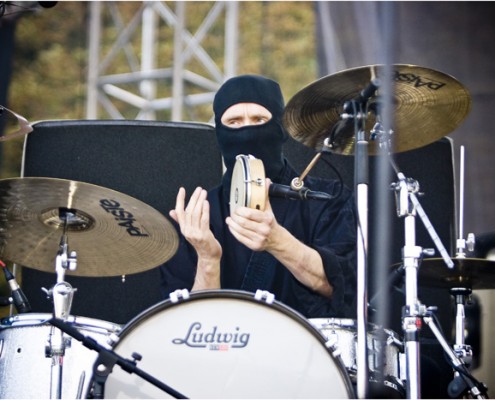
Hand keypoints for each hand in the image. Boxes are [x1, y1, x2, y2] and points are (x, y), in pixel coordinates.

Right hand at [170, 187, 221, 261]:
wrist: (208, 257)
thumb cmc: (202, 243)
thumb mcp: (190, 231)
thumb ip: (182, 221)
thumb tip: (171, 211)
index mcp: (183, 228)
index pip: (179, 211)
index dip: (180, 200)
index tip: (182, 190)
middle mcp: (187, 230)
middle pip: (188, 211)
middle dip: (193, 198)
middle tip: (199, 189)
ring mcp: (195, 233)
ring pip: (196, 214)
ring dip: (200, 202)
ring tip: (204, 193)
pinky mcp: (203, 235)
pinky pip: (204, 220)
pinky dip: (205, 210)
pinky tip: (206, 203)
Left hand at [227, 179, 332, 296]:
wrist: (277, 239)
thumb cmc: (270, 222)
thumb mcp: (269, 209)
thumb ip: (265, 195)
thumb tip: (266, 181)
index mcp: (267, 219)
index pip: (250, 214)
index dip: (240, 211)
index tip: (236, 209)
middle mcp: (263, 230)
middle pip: (243, 223)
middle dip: (234, 217)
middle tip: (232, 214)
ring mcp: (259, 239)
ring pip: (240, 230)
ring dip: (232, 224)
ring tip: (229, 219)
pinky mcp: (254, 246)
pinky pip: (240, 238)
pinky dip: (234, 232)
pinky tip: (232, 227)